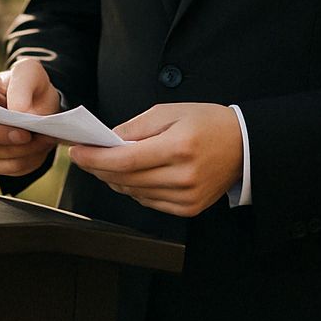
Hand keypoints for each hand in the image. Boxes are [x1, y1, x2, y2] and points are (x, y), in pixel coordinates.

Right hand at [0, 59, 60, 176]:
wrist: (36, 97)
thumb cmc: (28, 82)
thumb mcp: (29, 72)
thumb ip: (22, 87)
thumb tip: (17, 113)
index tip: (24, 133)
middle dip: (17, 147)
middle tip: (43, 139)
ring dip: (25, 155)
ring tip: (46, 141)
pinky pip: (9, 170)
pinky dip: (28, 162)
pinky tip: (40, 149)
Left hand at [68, 103, 241, 216]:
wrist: (243, 146)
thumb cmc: (206, 123)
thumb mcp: (170, 111)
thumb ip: (136, 126)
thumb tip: (108, 140)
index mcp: (178, 147)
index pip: (125, 159)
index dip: (96, 158)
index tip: (77, 152)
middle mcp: (183, 176)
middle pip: (126, 179)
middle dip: (99, 168)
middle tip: (84, 155)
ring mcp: (186, 197)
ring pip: (134, 193)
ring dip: (114, 179)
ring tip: (105, 163)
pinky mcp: (188, 209)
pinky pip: (149, 202)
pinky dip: (134, 189)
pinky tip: (130, 175)